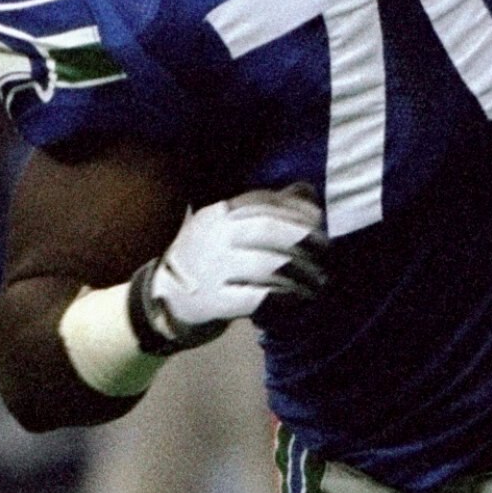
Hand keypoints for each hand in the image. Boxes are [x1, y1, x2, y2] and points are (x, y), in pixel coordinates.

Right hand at [135, 185, 327, 349]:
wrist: (164, 300)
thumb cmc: (208, 259)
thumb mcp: (227, 226)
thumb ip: (265, 208)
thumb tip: (307, 190)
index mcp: (219, 213)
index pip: (264, 202)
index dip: (298, 211)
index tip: (321, 224)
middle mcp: (214, 236)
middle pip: (269, 231)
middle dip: (306, 243)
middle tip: (327, 256)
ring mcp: (213, 269)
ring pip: (268, 265)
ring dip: (301, 275)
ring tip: (318, 283)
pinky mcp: (214, 302)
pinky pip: (257, 298)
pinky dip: (283, 298)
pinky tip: (298, 300)